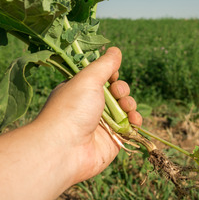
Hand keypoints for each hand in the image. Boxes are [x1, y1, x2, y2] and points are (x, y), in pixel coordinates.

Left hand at [35, 47, 142, 182]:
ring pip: (124, 109)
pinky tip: (135, 120)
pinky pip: (129, 128)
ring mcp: (101, 125)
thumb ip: (104, 64)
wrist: (64, 149)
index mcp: (79, 91)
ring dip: (130, 104)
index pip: (101, 79)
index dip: (111, 75)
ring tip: (127, 107)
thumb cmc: (72, 109)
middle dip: (122, 90)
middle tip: (118, 92)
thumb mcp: (88, 79)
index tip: (113, 75)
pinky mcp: (112, 141)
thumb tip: (115, 50)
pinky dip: (135, 122)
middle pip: (115, 93)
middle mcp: (89, 108)